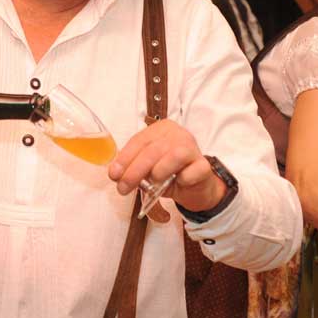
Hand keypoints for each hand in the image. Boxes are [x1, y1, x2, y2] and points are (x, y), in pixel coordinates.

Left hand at [107, 119, 225, 212]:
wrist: (194, 187)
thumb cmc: (168, 174)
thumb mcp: (147, 168)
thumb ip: (133, 166)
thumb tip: (116, 173)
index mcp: (161, 129)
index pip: (139, 140)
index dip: (124, 158)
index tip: (113, 174)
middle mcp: (178, 134)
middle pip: (153, 150)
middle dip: (134, 171)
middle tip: (123, 188)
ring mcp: (193, 148)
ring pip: (174, 156)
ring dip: (158, 172)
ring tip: (153, 185)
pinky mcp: (204, 166)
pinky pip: (191, 172)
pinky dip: (181, 180)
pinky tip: (178, 183)